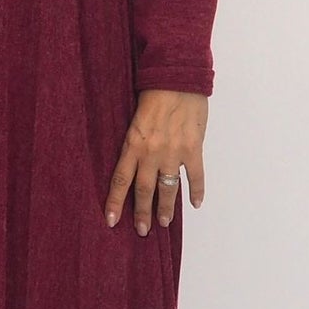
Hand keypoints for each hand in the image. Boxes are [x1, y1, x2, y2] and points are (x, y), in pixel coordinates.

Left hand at [104, 90, 207, 234]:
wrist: (178, 78)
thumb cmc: (154, 92)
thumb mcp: (135, 118)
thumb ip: (134, 141)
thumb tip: (132, 161)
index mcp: (133, 144)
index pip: (121, 180)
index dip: (115, 202)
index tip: (111, 220)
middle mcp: (151, 153)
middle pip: (144, 190)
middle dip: (141, 213)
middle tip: (142, 231)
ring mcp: (174, 152)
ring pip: (168, 188)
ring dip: (165, 208)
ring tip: (163, 222)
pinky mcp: (193, 149)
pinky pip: (195, 176)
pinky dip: (197, 191)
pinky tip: (195, 204)